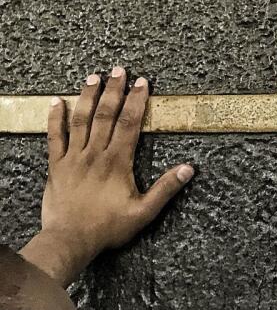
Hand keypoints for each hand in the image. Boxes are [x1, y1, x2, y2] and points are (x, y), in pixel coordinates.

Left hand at [30, 68, 192, 283]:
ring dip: (87, 97)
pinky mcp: (56, 166)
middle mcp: (94, 154)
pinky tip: (55, 103)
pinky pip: (54, 137)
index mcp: (117, 162)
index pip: (129, 124)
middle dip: (114, 91)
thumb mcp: (144, 212)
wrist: (70, 239)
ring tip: (93, 77)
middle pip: (105, 115)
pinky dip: (54, 119)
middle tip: (119, 70)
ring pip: (79, 120)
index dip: (137, 101)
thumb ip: (165, 189)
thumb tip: (188, 168)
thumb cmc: (108, 227)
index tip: (142, 83)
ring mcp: (73, 158)